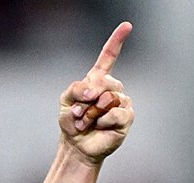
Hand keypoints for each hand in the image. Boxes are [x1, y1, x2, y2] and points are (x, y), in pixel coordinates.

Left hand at [59, 22, 135, 163]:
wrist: (76, 145)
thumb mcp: (66, 101)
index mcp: (97, 80)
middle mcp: (113, 88)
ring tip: (87, 122)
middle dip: (87, 99)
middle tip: (80, 114)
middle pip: (104, 82)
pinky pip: (115, 113)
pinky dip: (102, 121)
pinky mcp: (126, 117)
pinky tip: (99, 127)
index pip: (109, 57)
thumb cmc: (72, 122)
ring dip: (92, 113)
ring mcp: (121, 102)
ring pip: (109, 99)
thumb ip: (76, 88)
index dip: (117, 41)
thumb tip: (95, 90)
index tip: (127, 25)